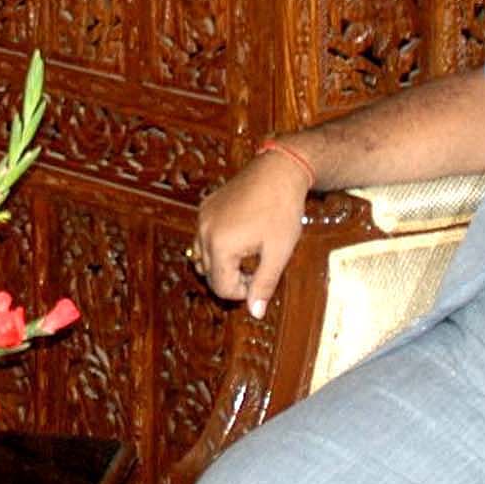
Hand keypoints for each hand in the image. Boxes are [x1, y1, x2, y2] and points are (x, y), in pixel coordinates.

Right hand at [193, 153, 313, 319]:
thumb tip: (255, 313)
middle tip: (258, 269)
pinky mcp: (206, 207)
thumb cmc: (282, 210)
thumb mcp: (278, 252)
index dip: (242, 292)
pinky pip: (203, 237)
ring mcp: (202, 218)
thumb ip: (264, 284)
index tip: (260, 281)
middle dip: (232, 278)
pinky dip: (217, 245)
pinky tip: (241, 238)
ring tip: (248, 255)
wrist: (279, 170)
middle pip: (209, 274)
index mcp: (220, 246)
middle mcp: (204, 232)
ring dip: (222, 264)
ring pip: (202, 257)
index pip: (221, 287)